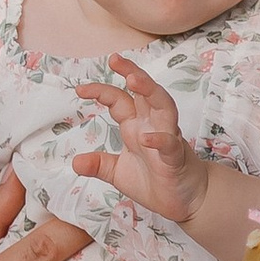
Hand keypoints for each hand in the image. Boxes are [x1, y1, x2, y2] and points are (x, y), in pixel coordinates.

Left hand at [71, 56, 207, 228]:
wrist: (184, 201)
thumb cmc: (154, 181)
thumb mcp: (118, 173)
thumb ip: (99, 165)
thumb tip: (75, 163)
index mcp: (136, 126)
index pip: (119, 100)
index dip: (101, 91)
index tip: (80, 90)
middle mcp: (152, 125)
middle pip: (144, 92)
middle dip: (132, 73)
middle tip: (115, 59)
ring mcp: (166, 139)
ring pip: (163, 106)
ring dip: (149, 91)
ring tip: (133, 80)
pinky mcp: (176, 158)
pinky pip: (170, 144)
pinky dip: (160, 139)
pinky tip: (146, 139)